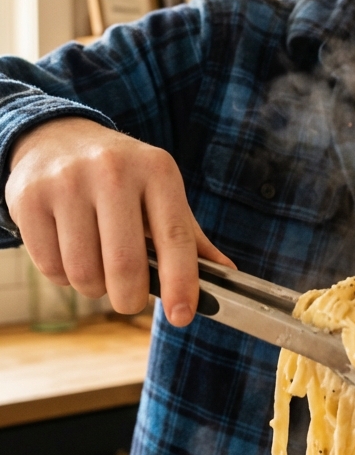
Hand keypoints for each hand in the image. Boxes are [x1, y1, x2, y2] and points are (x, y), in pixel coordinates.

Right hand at [6, 117, 233, 326]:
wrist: (56, 137)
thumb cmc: (122, 178)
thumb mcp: (161, 193)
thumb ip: (189, 237)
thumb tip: (227, 274)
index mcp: (156, 170)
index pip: (175, 237)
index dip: (181, 283)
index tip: (182, 317)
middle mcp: (112, 171)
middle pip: (125, 266)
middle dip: (130, 299)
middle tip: (130, 299)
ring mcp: (66, 182)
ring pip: (84, 273)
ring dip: (94, 288)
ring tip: (98, 267)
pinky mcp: (28, 198)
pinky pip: (51, 267)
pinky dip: (63, 277)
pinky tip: (69, 252)